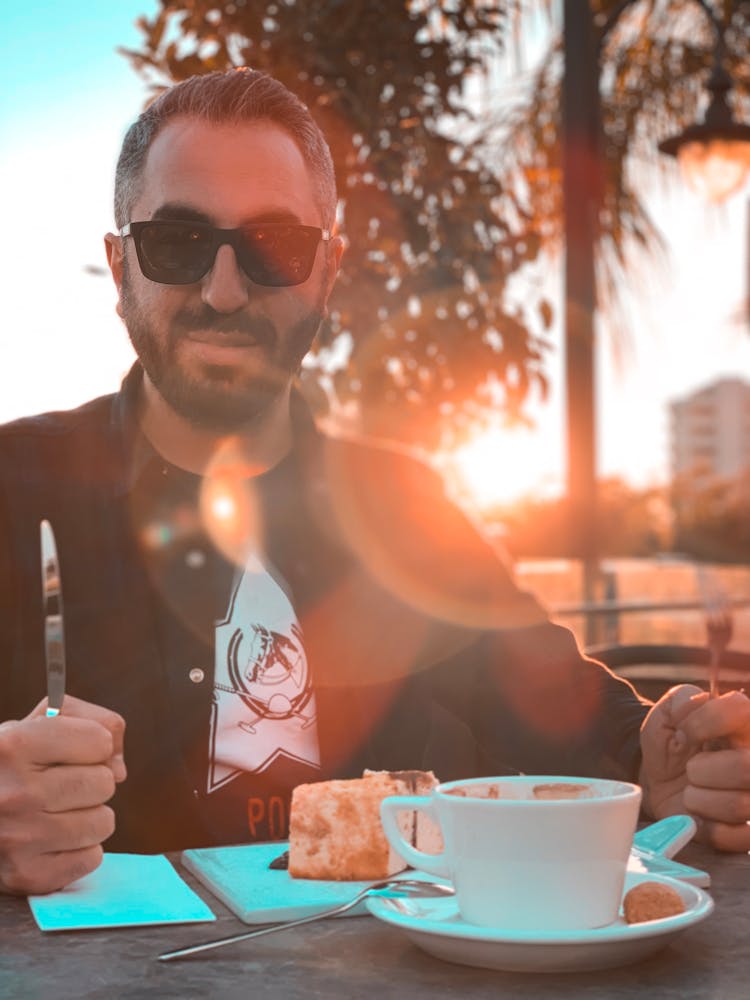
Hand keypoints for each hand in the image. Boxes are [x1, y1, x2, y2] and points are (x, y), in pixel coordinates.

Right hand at [0, 695, 125, 893]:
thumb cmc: (9, 767)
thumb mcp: (36, 725)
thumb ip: (89, 720)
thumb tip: (120, 768)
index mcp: (15, 747)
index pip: (100, 741)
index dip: (92, 745)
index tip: (71, 753)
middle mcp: (15, 793)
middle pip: (105, 782)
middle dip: (91, 781)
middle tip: (61, 786)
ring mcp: (19, 838)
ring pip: (103, 822)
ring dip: (88, 817)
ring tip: (56, 813)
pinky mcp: (27, 875)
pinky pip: (91, 858)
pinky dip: (79, 850)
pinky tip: (51, 841)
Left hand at [639, 684, 749, 851]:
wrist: (658, 781)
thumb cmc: (669, 743)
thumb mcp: (666, 713)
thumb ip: (681, 699)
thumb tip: (697, 705)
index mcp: (741, 725)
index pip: (741, 710)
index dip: (706, 722)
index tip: (683, 732)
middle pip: (747, 767)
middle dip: (702, 770)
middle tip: (690, 769)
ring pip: (740, 804)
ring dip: (700, 800)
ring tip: (691, 793)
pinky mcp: (747, 831)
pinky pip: (740, 838)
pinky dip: (710, 830)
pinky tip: (700, 818)